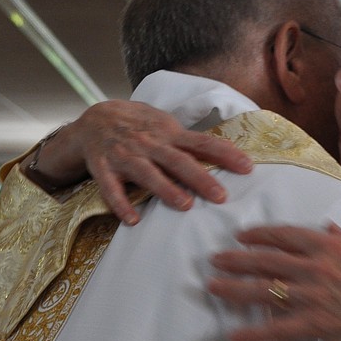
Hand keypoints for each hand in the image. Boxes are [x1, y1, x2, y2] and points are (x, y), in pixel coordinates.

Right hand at [28, 100, 253, 223]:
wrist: (94, 119)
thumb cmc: (138, 126)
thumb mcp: (164, 125)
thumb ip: (188, 141)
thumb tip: (226, 154)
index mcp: (167, 133)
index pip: (201, 143)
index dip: (225, 154)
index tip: (247, 167)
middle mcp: (149, 143)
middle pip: (178, 161)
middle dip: (200, 178)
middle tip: (221, 196)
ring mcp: (125, 156)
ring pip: (148, 173)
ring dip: (166, 189)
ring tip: (184, 205)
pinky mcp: (104, 169)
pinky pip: (111, 189)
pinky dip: (121, 204)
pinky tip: (133, 220)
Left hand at [207, 223, 340, 340]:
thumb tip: (328, 227)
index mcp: (332, 245)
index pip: (285, 235)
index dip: (259, 235)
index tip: (241, 236)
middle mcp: (318, 266)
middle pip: (266, 260)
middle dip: (236, 260)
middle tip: (215, 260)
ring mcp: (314, 296)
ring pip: (263, 290)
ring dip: (234, 289)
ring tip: (213, 288)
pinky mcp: (315, 325)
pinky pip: (276, 329)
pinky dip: (252, 333)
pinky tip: (233, 335)